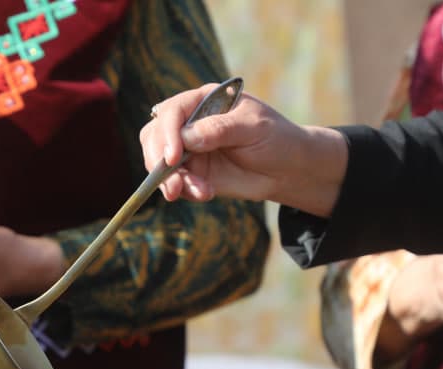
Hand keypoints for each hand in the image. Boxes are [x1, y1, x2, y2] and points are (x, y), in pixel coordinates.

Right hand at [140, 84, 347, 216]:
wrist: (287, 168)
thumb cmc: (274, 138)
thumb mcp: (252, 128)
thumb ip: (220, 129)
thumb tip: (187, 137)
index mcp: (203, 101)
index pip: (172, 112)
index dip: (168, 133)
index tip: (174, 157)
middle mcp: (189, 123)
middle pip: (155, 136)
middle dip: (158, 160)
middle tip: (173, 183)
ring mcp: (189, 150)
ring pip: (160, 163)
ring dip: (171, 181)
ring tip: (197, 192)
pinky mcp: (193, 174)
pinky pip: (177, 183)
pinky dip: (185, 191)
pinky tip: (206, 194)